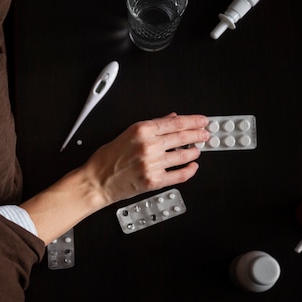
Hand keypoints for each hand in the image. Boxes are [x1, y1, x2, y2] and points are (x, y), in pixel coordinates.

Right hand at [83, 112, 209, 205]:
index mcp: (141, 130)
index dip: (193, 121)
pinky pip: (180, 175)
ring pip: (184, 155)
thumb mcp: (126, 134)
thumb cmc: (106, 159)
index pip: (175, 123)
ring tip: (197, 150)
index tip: (201, 121)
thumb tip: (169, 120)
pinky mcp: (154, 181)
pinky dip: (189, 170)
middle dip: (198, 134)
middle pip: (183, 136)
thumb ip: (150, 127)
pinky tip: (192, 166)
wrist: (96, 182)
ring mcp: (152, 164)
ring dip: (194, 152)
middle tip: (205, 134)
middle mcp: (148, 146)